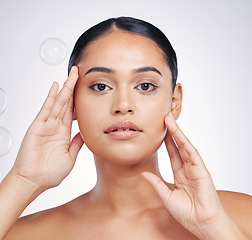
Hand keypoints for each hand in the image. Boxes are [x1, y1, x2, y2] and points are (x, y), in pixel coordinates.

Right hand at [11, 66, 83, 191]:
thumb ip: (77, 143)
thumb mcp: (70, 156)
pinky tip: (57, 86)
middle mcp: (55, 126)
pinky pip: (46, 108)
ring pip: (59, 102)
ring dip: (66, 88)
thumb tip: (86, 133)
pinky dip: (51, 97)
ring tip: (73, 74)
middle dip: (74, 88)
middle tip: (80, 73)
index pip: (73, 112)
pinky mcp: (37, 126)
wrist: (33, 182)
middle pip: (67, 103)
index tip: (87, 90)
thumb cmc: (50, 173)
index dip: (80, 101)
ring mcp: (46, 125)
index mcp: (64, 133)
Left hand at [142, 112, 227, 238]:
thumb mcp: (166, 197)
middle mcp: (187, 168)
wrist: (202, 224)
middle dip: (171, 131)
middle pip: (178, 145)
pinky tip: (178, 133)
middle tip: (164, 118)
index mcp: (180, 173)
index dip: (166, 141)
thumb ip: (156, 184)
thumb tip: (143, 174)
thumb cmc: (187, 213)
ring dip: (177, 132)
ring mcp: (195, 167)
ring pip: (184, 146)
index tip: (159, 130)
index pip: (172, 153)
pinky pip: (192, 153)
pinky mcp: (201, 170)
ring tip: (169, 119)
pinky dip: (185, 142)